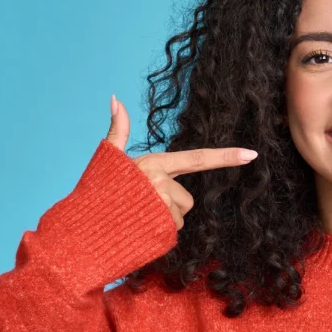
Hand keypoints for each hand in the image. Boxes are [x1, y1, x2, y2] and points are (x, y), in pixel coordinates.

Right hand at [106, 94, 258, 229]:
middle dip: (169, 203)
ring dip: (163, 219)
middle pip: (186, 198)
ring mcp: (163, 210)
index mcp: (154, 164)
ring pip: (180, 216)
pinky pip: (173, 231)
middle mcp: (162, 185)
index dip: (225, 157)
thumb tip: (116, 98)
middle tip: (140, 204)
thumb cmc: (96, 193)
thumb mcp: (109, 159)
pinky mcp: (163, 232)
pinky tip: (139, 230)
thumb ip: (118, 130)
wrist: (80, 233)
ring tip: (137, 217)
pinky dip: (159, 233)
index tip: (252, 154)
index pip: (197, 158)